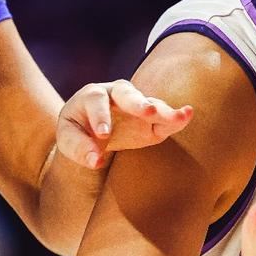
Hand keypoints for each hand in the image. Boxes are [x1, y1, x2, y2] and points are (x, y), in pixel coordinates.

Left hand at [58, 79, 192, 169]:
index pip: (96, 101)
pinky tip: (187, 115)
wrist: (90, 128)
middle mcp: (117, 94)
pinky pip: (164, 118)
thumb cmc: (77, 130)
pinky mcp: (151, 119)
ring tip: (180, 115)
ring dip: (163, 110)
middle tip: (147, 111)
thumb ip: (79, 148)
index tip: (103, 133)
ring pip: (150, 104)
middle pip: (127, 93)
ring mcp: (136, 105)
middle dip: (137, 103)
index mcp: (92, 96)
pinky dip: (175, 118)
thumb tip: (96, 161)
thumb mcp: (68, 138)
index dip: (100, 116)